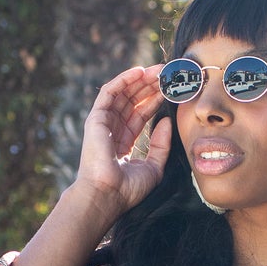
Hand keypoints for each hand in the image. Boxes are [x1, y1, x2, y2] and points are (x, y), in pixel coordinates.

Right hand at [73, 66, 171, 219]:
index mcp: (123, 142)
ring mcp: (103, 123)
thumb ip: (161, 145)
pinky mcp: (96, 118)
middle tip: (167, 74)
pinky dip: (123, 80)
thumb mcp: (154, 167)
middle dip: (149, 86)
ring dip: (140, 80)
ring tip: (158, 70)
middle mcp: (112, 130)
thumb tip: (166, 121)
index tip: (171, 90)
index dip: (155, 100)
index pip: (140, 115)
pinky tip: (139, 72)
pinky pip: (110, 92)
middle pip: (132, 101)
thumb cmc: (128, 188)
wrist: (108, 194)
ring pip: (123, 94)